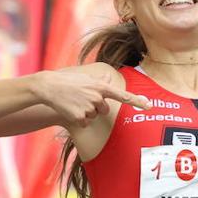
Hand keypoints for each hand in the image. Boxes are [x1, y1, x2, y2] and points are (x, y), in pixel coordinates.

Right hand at [34, 70, 150, 126]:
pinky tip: (70, 109)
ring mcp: (88, 108)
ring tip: (74, 102)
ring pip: (93, 116)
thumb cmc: (67, 81)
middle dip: (96, 107)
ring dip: (85, 112)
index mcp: (100, 87)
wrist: (49, 86)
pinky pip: (84, 123)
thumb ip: (98, 79)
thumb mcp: (85, 77)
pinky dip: (78, 119)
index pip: (122, 95)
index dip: (137, 101)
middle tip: (82, 99)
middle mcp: (97, 97)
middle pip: (104, 109)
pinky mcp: (79, 117)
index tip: (149, 105)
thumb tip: (107, 75)